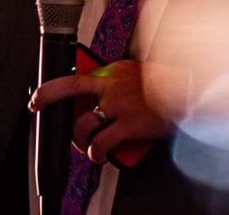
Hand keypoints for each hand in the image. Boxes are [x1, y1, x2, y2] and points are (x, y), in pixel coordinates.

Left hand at [29, 60, 173, 164]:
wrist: (190, 91)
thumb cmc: (166, 86)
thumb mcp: (137, 75)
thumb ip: (117, 82)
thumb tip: (102, 96)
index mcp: (113, 72)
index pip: (76, 76)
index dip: (53, 86)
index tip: (41, 95)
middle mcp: (112, 86)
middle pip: (69, 89)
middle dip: (47, 97)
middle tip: (38, 106)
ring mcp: (118, 105)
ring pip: (83, 124)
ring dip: (78, 139)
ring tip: (85, 145)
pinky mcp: (129, 124)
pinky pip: (101, 143)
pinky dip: (96, 153)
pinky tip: (99, 157)